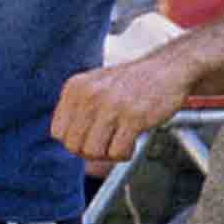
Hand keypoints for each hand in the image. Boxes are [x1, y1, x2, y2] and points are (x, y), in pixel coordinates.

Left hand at [50, 57, 189, 162]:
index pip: (57, 132)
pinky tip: (132, 141)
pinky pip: (117, 152)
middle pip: (74, 146)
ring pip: (93, 152)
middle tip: (106, 143)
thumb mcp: (93, 86)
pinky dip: (125, 154)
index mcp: (75, 87)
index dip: (74, 141)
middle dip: (90, 152)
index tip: (90, 138)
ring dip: (108, 154)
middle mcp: (90, 95)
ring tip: (119, 141)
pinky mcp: (134, 117)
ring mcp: (111, 106)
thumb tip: (66, 141)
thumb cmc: (129, 83)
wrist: (166, 69)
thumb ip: (77, 108)